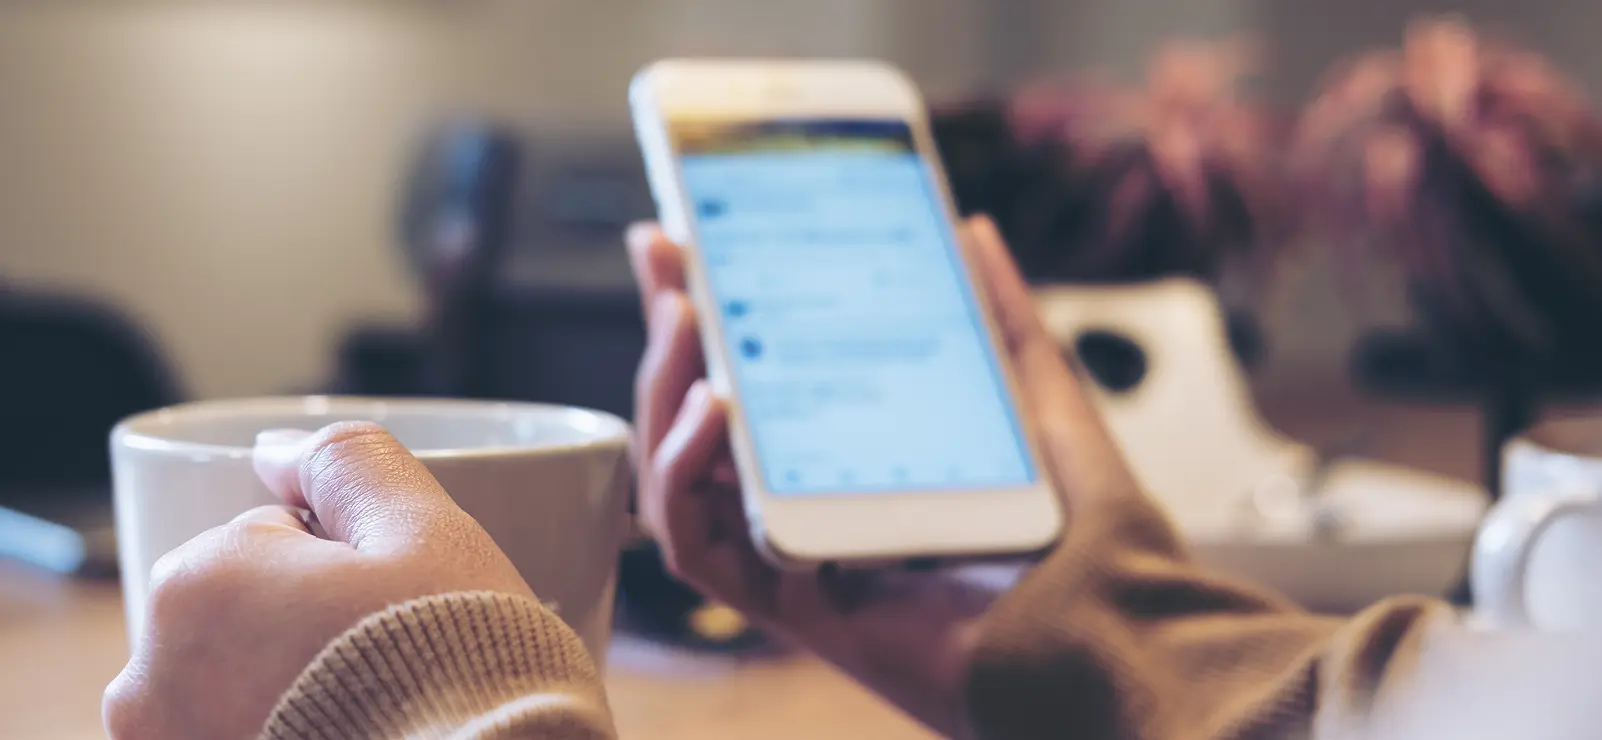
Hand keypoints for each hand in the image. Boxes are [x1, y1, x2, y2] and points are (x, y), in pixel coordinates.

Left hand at [103, 422, 534, 738]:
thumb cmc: (453, 668)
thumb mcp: (426, 533)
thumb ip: (348, 464)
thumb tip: (274, 448)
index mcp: (197, 585)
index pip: (274, 539)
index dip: (348, 567)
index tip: (390, 610)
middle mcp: (148, 680)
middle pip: (241, 614)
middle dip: (303, 628)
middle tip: (384, 666)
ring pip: (232, 685)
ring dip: (287, 688)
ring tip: (367, 715)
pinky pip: (235, 731)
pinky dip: (277, 731)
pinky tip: (345, 738)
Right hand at [627, 216, 1136, 736]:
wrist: (1116, 630)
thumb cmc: (1086, 535)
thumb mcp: (1038, 398)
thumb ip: (1000, 318)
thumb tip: (971, 229)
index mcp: (853, 464)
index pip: (755, 385)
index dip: (711, 314)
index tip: (683, 236)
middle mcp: (810, 512)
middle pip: (700, 425)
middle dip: (668, 336)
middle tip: (663, 254)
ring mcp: (794, 561)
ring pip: (679, 483)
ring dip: (662, 397)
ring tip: (682, 319)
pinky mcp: (792, 609)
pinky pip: (697, 551)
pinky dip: (683, 477)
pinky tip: (710, 410)